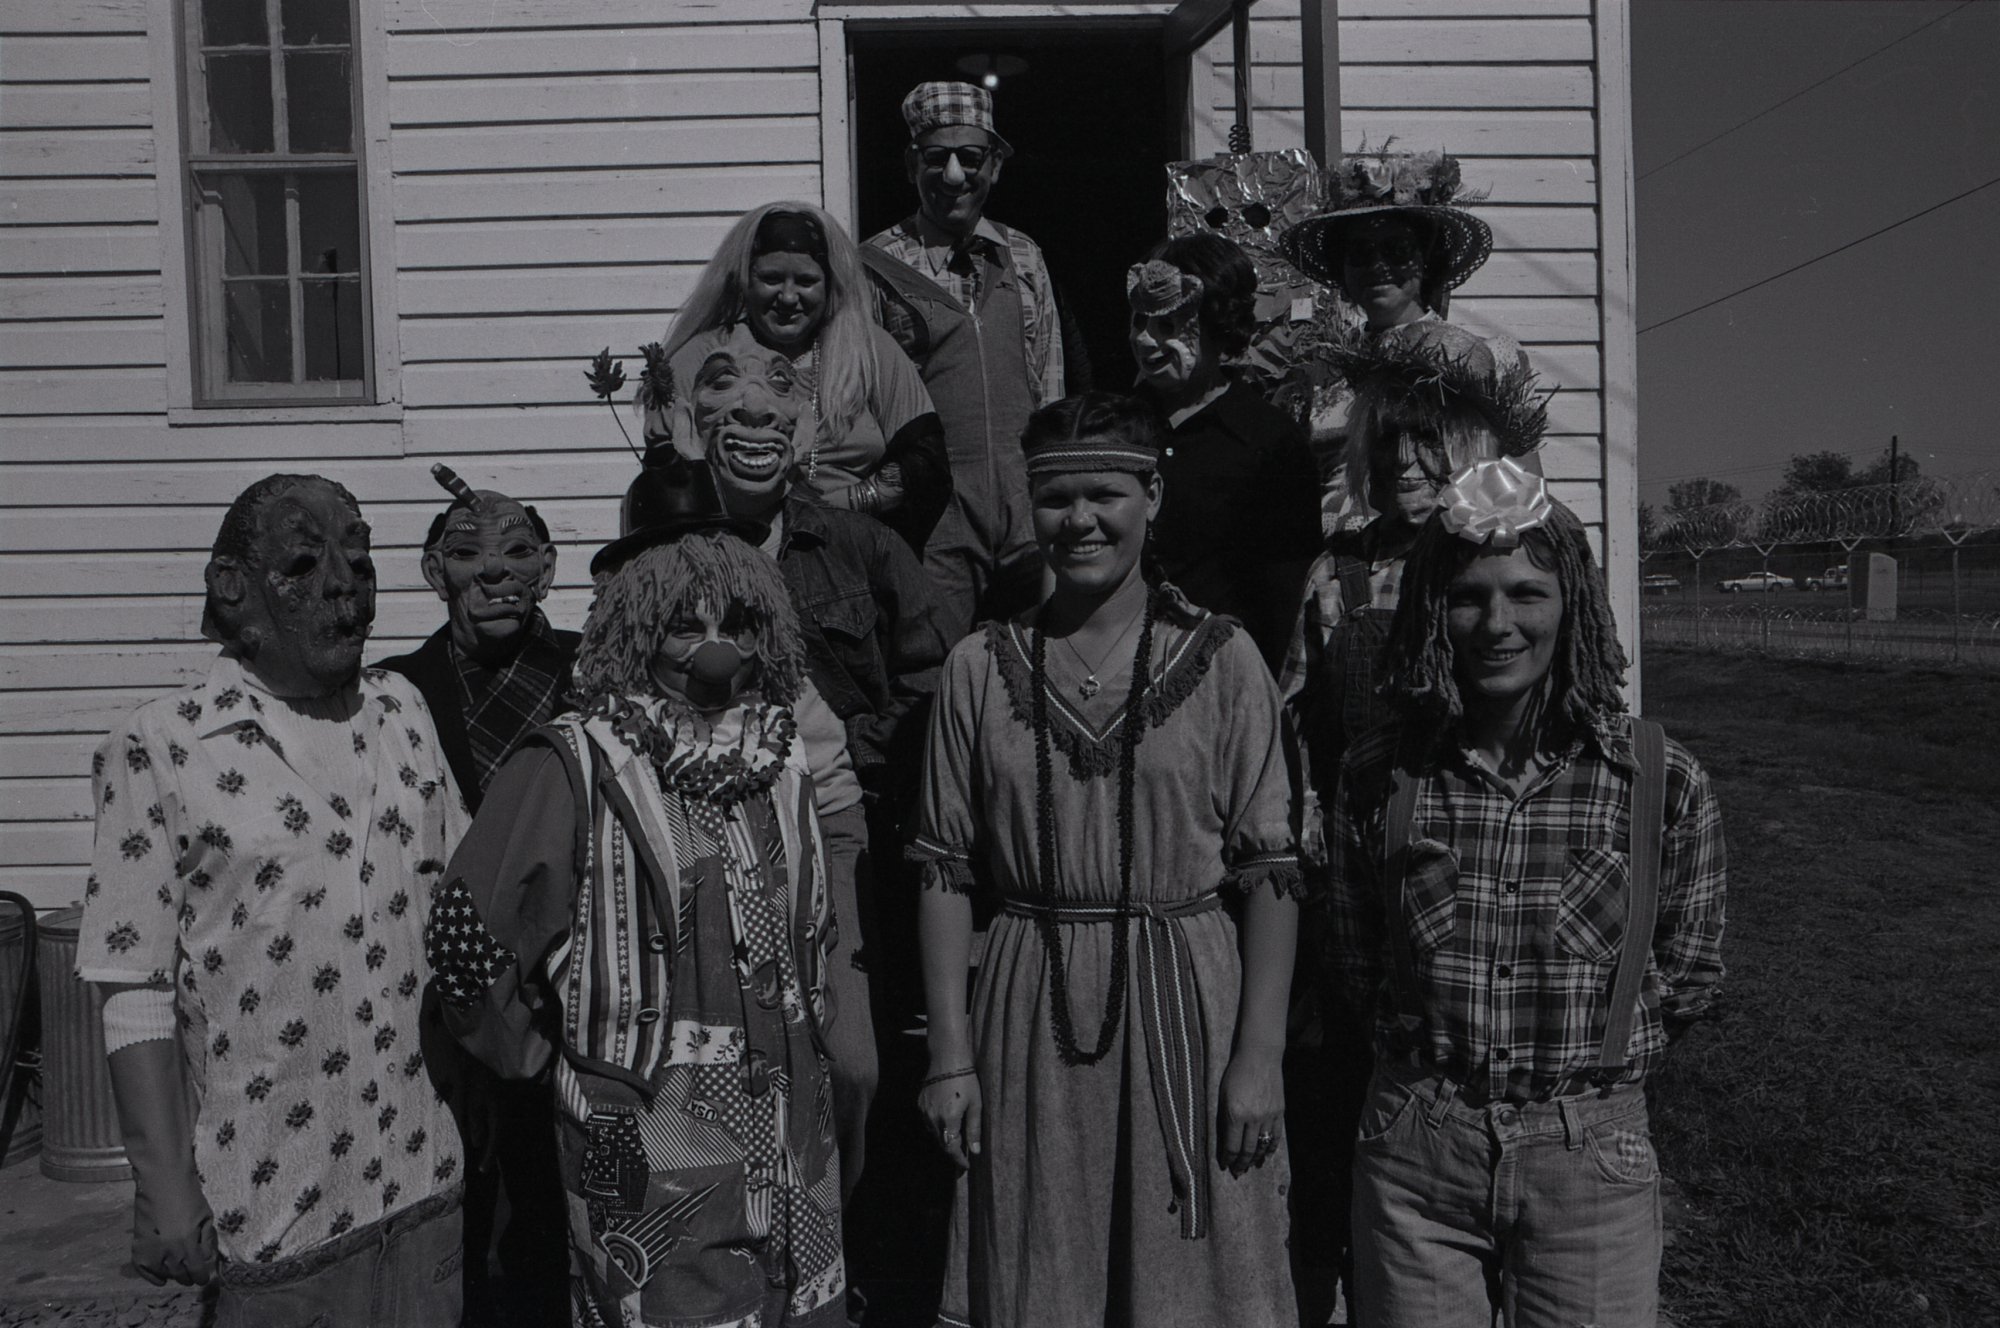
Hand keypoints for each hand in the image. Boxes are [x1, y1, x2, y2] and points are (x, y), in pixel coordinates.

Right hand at [130, 1168, 217, 1285]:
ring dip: (174, 1275)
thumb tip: (207, 1260)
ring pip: (165, 1274)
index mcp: (188, 1243)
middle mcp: (169, 1251)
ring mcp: (151, 1251)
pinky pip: (144, 1270)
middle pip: (181, 1275)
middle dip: (189, 1277)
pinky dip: (152, 1277)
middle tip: (193, 1275)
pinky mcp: (137, 1248)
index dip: (202, 1276)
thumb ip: (207, 1241)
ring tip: (180, 1271)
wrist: (162, 1182)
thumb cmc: (189, 1196)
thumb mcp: (206, 1218)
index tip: (203, 1278)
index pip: (197, 1271)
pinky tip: (161, 1280)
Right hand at [918, 1066, 981, 1170]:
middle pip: (942, 1143)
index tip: (966, 1167)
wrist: (947, 1057)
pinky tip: (947, 1121)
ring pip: (934, 1133)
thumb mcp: (975, 1104)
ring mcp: (924, 1110)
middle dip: (953, 1150)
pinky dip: (938, 1126)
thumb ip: (974, 1129)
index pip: (951, 1149)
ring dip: (945, 1138)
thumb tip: (975, 1151)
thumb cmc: (966, 1079)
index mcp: (948, 1119)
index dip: (959, 1160)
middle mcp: (933, 1117)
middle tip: (964, 1155)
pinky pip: (928, 1122)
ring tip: (957, 1138)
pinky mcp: (920, 1103)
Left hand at [1216, 1046, 1284, 1178]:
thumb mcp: (1223, 1095)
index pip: (1231, 1146)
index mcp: (1235, 1114)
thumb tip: (1224, 1140)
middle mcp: (1253, 1118)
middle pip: (1247, 1150)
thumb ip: (1224, 1118)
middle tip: (1237, 1172)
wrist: (1259, 1057)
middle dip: (1241, 1164)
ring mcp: (1268, 1116)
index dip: (1227, 1159)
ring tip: (1250, 1166)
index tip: (1224, 1165)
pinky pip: (1276, 1136)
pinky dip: (1270, 1148)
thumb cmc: (1235, 1073)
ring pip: (1262, 1146)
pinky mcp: (1279, 1112)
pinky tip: (1266, 1155)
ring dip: (1255, 1159)